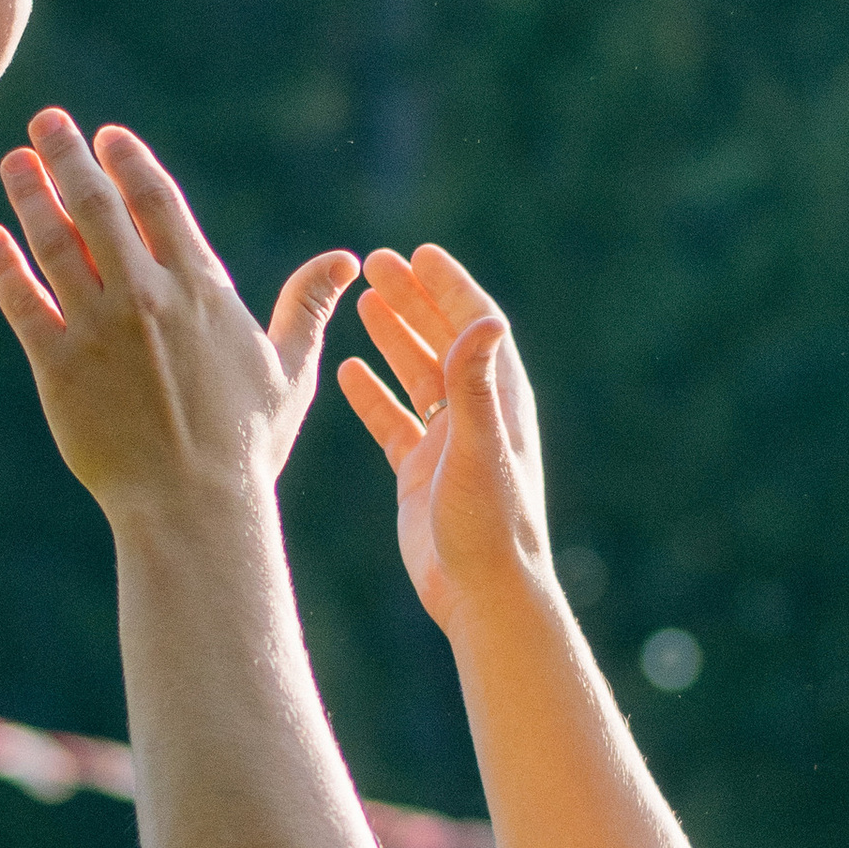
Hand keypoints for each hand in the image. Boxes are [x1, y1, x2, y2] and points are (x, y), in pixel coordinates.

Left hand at [0, 110, 358, 517]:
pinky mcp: (59, 367)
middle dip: (69, 155)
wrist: (194, 507)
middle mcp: (147, 296)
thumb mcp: (290, 370)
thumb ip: (308, 306)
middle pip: (98, 204)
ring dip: (31, 194)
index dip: (129, 161)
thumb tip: (347, 261)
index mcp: (202, 289)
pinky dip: (4, 265)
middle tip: (47, 122)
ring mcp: (98, 329)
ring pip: (55, 243)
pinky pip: (23, 302)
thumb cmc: (247, 445)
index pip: (158, 201)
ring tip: (14, 162)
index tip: (109, 136)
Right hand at [338, 244, 552, 636]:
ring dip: (393, 337)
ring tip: (364, 301)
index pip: (475, 326)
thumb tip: (485, 318)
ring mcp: (448, 443)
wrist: (481, 593)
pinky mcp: (421, 474)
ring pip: (418, 375)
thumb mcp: (479, 447)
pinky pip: (395, 421)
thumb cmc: (489, 523)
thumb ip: (475, 385)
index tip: (420, 254)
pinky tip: (348, 370)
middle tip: (377, 262)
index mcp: (500, 400)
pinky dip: (374, 394)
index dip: (450, 287)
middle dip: (414, 299)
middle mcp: (476, 415)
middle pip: (443, 340)